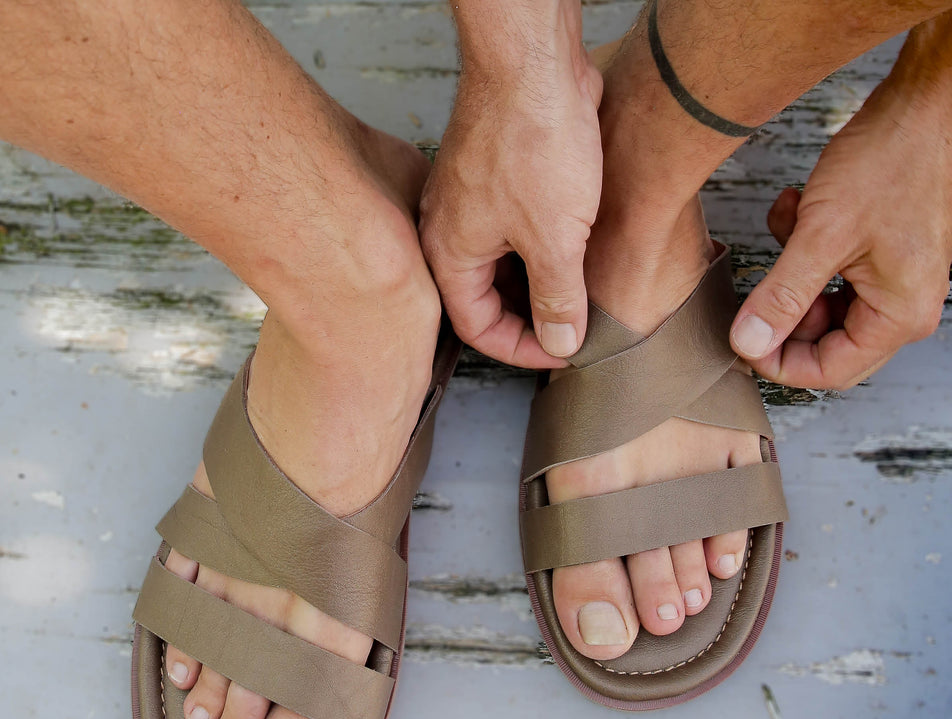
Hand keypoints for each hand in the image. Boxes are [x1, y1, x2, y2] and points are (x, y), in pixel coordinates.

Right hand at [419, 56, 603, 367]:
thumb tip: (560, 341)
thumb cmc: (532, 139)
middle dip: (530, 316)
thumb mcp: (554, 240)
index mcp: (449, 254)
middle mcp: (450, 230)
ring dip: (536, 281)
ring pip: (500, 263)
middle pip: (486, 297)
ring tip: (576, 290)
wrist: (534, 60)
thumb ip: (558, 299)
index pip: (477, 327)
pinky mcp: (493, 176)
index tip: (559, 350)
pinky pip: (510, 229)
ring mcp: (470, 201)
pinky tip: (570, 248)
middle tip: (570, 326)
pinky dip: (537, 247)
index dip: (521, 348)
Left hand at [730, 53, 951, 389]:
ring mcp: (891, 279)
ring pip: (819, 305)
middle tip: (754, 292)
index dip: (779, 364)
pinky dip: (804, 246)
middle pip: (824, 343)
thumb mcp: (822, 235)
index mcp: (898, 313)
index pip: (829, 371)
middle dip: (784, 315)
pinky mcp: (877, 255)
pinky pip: (826, 272)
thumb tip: (749, 343)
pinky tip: (801, 209)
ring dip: (790, 274)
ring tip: (790, 230)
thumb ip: (782, 296)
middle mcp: (901, 303)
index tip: (743, 344)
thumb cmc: (893, 157)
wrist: (923, 100)